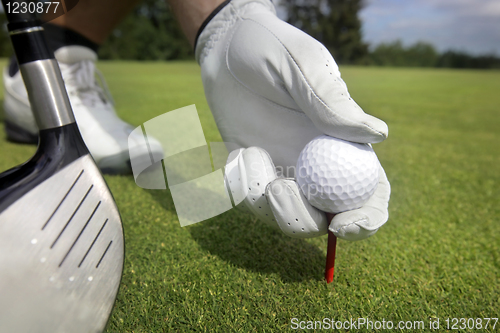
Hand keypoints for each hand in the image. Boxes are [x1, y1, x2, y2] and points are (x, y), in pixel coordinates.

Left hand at [196, 0, 389, 239]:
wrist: (227, 46)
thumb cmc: (271, 48)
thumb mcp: (303, 66)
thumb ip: (332, 102)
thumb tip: (378, 135)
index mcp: (344, 144)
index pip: (370, 194)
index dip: (366, 220)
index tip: (342, 227)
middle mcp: (318, 164)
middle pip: (325, 217)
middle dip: (302, 219)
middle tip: (277, 189)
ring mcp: (283, 170)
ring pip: (283, 215)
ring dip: (266, 204)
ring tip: (251, 155)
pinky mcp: (252, 170)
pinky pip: (250, 199)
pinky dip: (243, 186)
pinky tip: (239, 152)